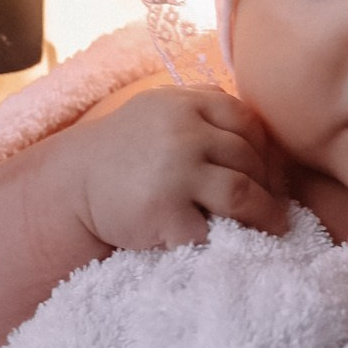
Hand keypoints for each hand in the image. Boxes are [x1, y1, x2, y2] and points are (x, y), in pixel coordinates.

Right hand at [73, 87, 288, 254]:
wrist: (72, 185)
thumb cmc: (124, 149)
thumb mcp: (158, 108)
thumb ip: (202, 104)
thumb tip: (257, 127)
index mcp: (184, 104)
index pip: (246, 122)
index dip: (264, 149)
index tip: (268, 171)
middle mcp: (183, 134)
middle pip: (247, 160)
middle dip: (267, 186)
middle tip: (275, 204)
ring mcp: (174, 174)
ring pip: (242, 195)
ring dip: (265, 214)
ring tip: (275, 225)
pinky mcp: (164, 214)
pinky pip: (212, 230)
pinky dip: (226, 238)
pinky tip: (231, 243)